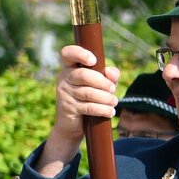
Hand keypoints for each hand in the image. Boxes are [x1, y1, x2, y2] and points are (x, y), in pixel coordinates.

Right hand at [44, 44, 119, 168]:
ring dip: (106, 98)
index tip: (93, 61)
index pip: (68, 53)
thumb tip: (111, 72)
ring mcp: (64, 93)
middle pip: (84, 75)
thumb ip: (109, 76)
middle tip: (113, 89)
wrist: (73, 125)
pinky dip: (103, 109)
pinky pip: (89, 107)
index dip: (80, 54)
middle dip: (103, 82)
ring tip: (114, 102)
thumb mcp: (101, 85)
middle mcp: (64, 78)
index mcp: (70, 68)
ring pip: (89, 93)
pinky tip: (110, 112)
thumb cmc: (90, 99)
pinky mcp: (68, 108)